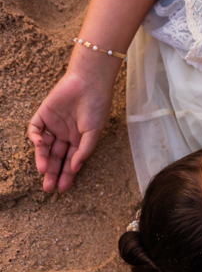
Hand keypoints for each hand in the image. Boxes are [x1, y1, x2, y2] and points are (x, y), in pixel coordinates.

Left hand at [27, 67, 112, 191]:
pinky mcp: (43, 114)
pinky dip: (35, 138)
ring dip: (42, 159)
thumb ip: (84, 150)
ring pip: (43, 147)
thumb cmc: (97, 107)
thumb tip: (74, 167)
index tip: (63, 188)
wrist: (89, 83)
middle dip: (52, 172)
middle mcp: (65, 134)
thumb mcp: (94, 132)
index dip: (66, 174)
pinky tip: (40, 144)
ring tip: (43, 170)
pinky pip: (35, 129)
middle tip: (48, 187)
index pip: (70, 161)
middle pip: (55, 157)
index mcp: (79, 139)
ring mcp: (53, 125)